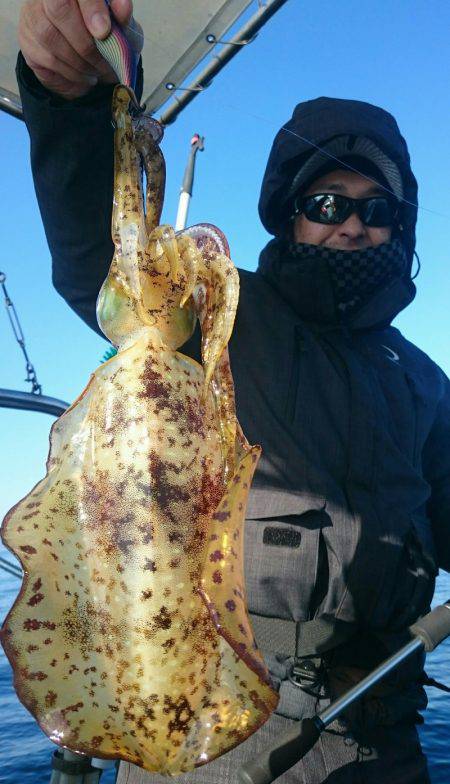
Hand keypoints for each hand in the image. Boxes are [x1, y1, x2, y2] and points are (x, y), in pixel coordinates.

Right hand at [19, 0, 142, 99]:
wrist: (90, 57)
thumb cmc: (106, 35)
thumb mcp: (122, 26)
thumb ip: (122, 16)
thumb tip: (123, 8)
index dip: (91, 8)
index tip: (104, 32)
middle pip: (59, 9)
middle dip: (86, 43)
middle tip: (105, 63)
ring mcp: (33, 16)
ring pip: (51, 37)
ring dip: (80, 62)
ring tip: (97, 71)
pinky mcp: (27, 41)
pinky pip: (47, 59)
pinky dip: (71, 73)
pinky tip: (85, 76)